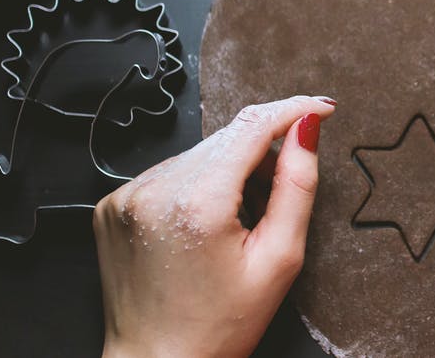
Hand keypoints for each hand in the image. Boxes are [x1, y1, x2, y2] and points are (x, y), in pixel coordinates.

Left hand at [93, 95, 335, 357]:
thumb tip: (307, 130)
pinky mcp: (112, 204)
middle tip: (280, 194)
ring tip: (240, 220)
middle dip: (263, 151)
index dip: (294, 110)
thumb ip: (298, 186)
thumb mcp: (279, 259)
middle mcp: (154, 190)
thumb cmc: (220, 325)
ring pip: (199, 153)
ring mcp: (127, 195)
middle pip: (227, 139)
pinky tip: (206, 224)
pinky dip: (197, 184)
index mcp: (198, 202)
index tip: (322, 108)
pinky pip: (169, 173)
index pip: (253, 127)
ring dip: (229, 168)